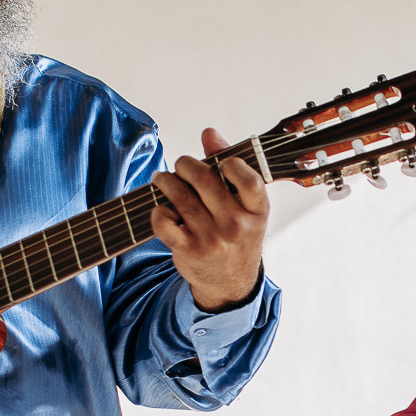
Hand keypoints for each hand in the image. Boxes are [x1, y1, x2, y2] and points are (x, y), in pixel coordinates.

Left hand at [151, 128, 268, 310]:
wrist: (229, 282)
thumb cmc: (237, 235)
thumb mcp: (245, 206)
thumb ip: (231, 168)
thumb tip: (210, 133)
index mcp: (257, 212)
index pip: (250, 181)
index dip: (231, 163)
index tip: (221, 162)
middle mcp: (236, 226)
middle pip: (205, 181)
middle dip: (186, 164)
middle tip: (181, 165)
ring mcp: (212, 239)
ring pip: (180, 197)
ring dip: (166, 181)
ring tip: (162, 179)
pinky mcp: (188, 250)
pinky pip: (164, 221)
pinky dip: (158, 210)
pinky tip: (161, 207)